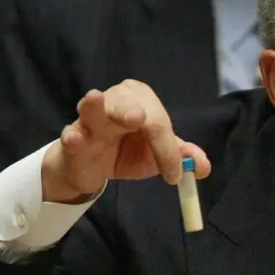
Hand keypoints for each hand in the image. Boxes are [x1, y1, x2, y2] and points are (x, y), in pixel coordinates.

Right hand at [41, 80, 210, 202]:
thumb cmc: (128, 151)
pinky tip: (76, 138)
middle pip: (127, 105)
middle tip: (139, 119)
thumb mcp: (158, 154)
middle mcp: (115, 100)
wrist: (94, 167)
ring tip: (94, 99)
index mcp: (141, 100)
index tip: (174, 176)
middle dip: (131, 110)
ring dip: (95, 107)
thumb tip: (203, 167)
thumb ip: (181, 157)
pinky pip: (72, 135)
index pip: (158, 121)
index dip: (167, 148)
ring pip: (92, 108)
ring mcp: (90, 118)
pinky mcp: (73, 137)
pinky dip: (74, 137)